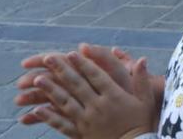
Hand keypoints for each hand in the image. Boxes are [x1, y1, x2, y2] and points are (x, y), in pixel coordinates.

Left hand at [17, 50, 159, 137]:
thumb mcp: (146, 100)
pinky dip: (49, 116)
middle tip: (48, 58)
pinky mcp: (80, 132)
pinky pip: (62, 124)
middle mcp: (98, 106)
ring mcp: (87, 120)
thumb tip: (142, 59)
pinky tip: (36, 110)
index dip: (83, 64)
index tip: (72, 53)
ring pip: (66, 102)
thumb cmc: (140, 122)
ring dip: (50, 90)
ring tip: (38, 79)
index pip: (96, 76)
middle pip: (77, 85)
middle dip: (62, 70)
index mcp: (114, 95)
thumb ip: (142, 79)